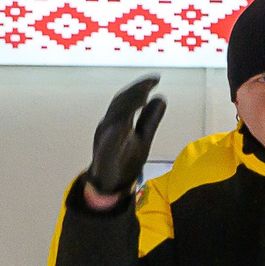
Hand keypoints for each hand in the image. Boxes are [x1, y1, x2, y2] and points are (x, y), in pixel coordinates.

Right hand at [82, 74, 164, 209]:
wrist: (109, 187)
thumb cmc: (124, 160)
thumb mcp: (143, 137)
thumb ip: (150, 119)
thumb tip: (161, 97)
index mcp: (117, 120)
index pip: (127, 99)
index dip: (140, 87)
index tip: (156, 78)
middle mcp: (107, 126)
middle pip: (120, 104)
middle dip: (135, 91)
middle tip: (151, 82)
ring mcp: (104, 140)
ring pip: (114, 119)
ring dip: (127, 106)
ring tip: (143, 95)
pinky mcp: (104, 157)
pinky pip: (108, 144)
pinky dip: (116, 133)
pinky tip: (126, 126)